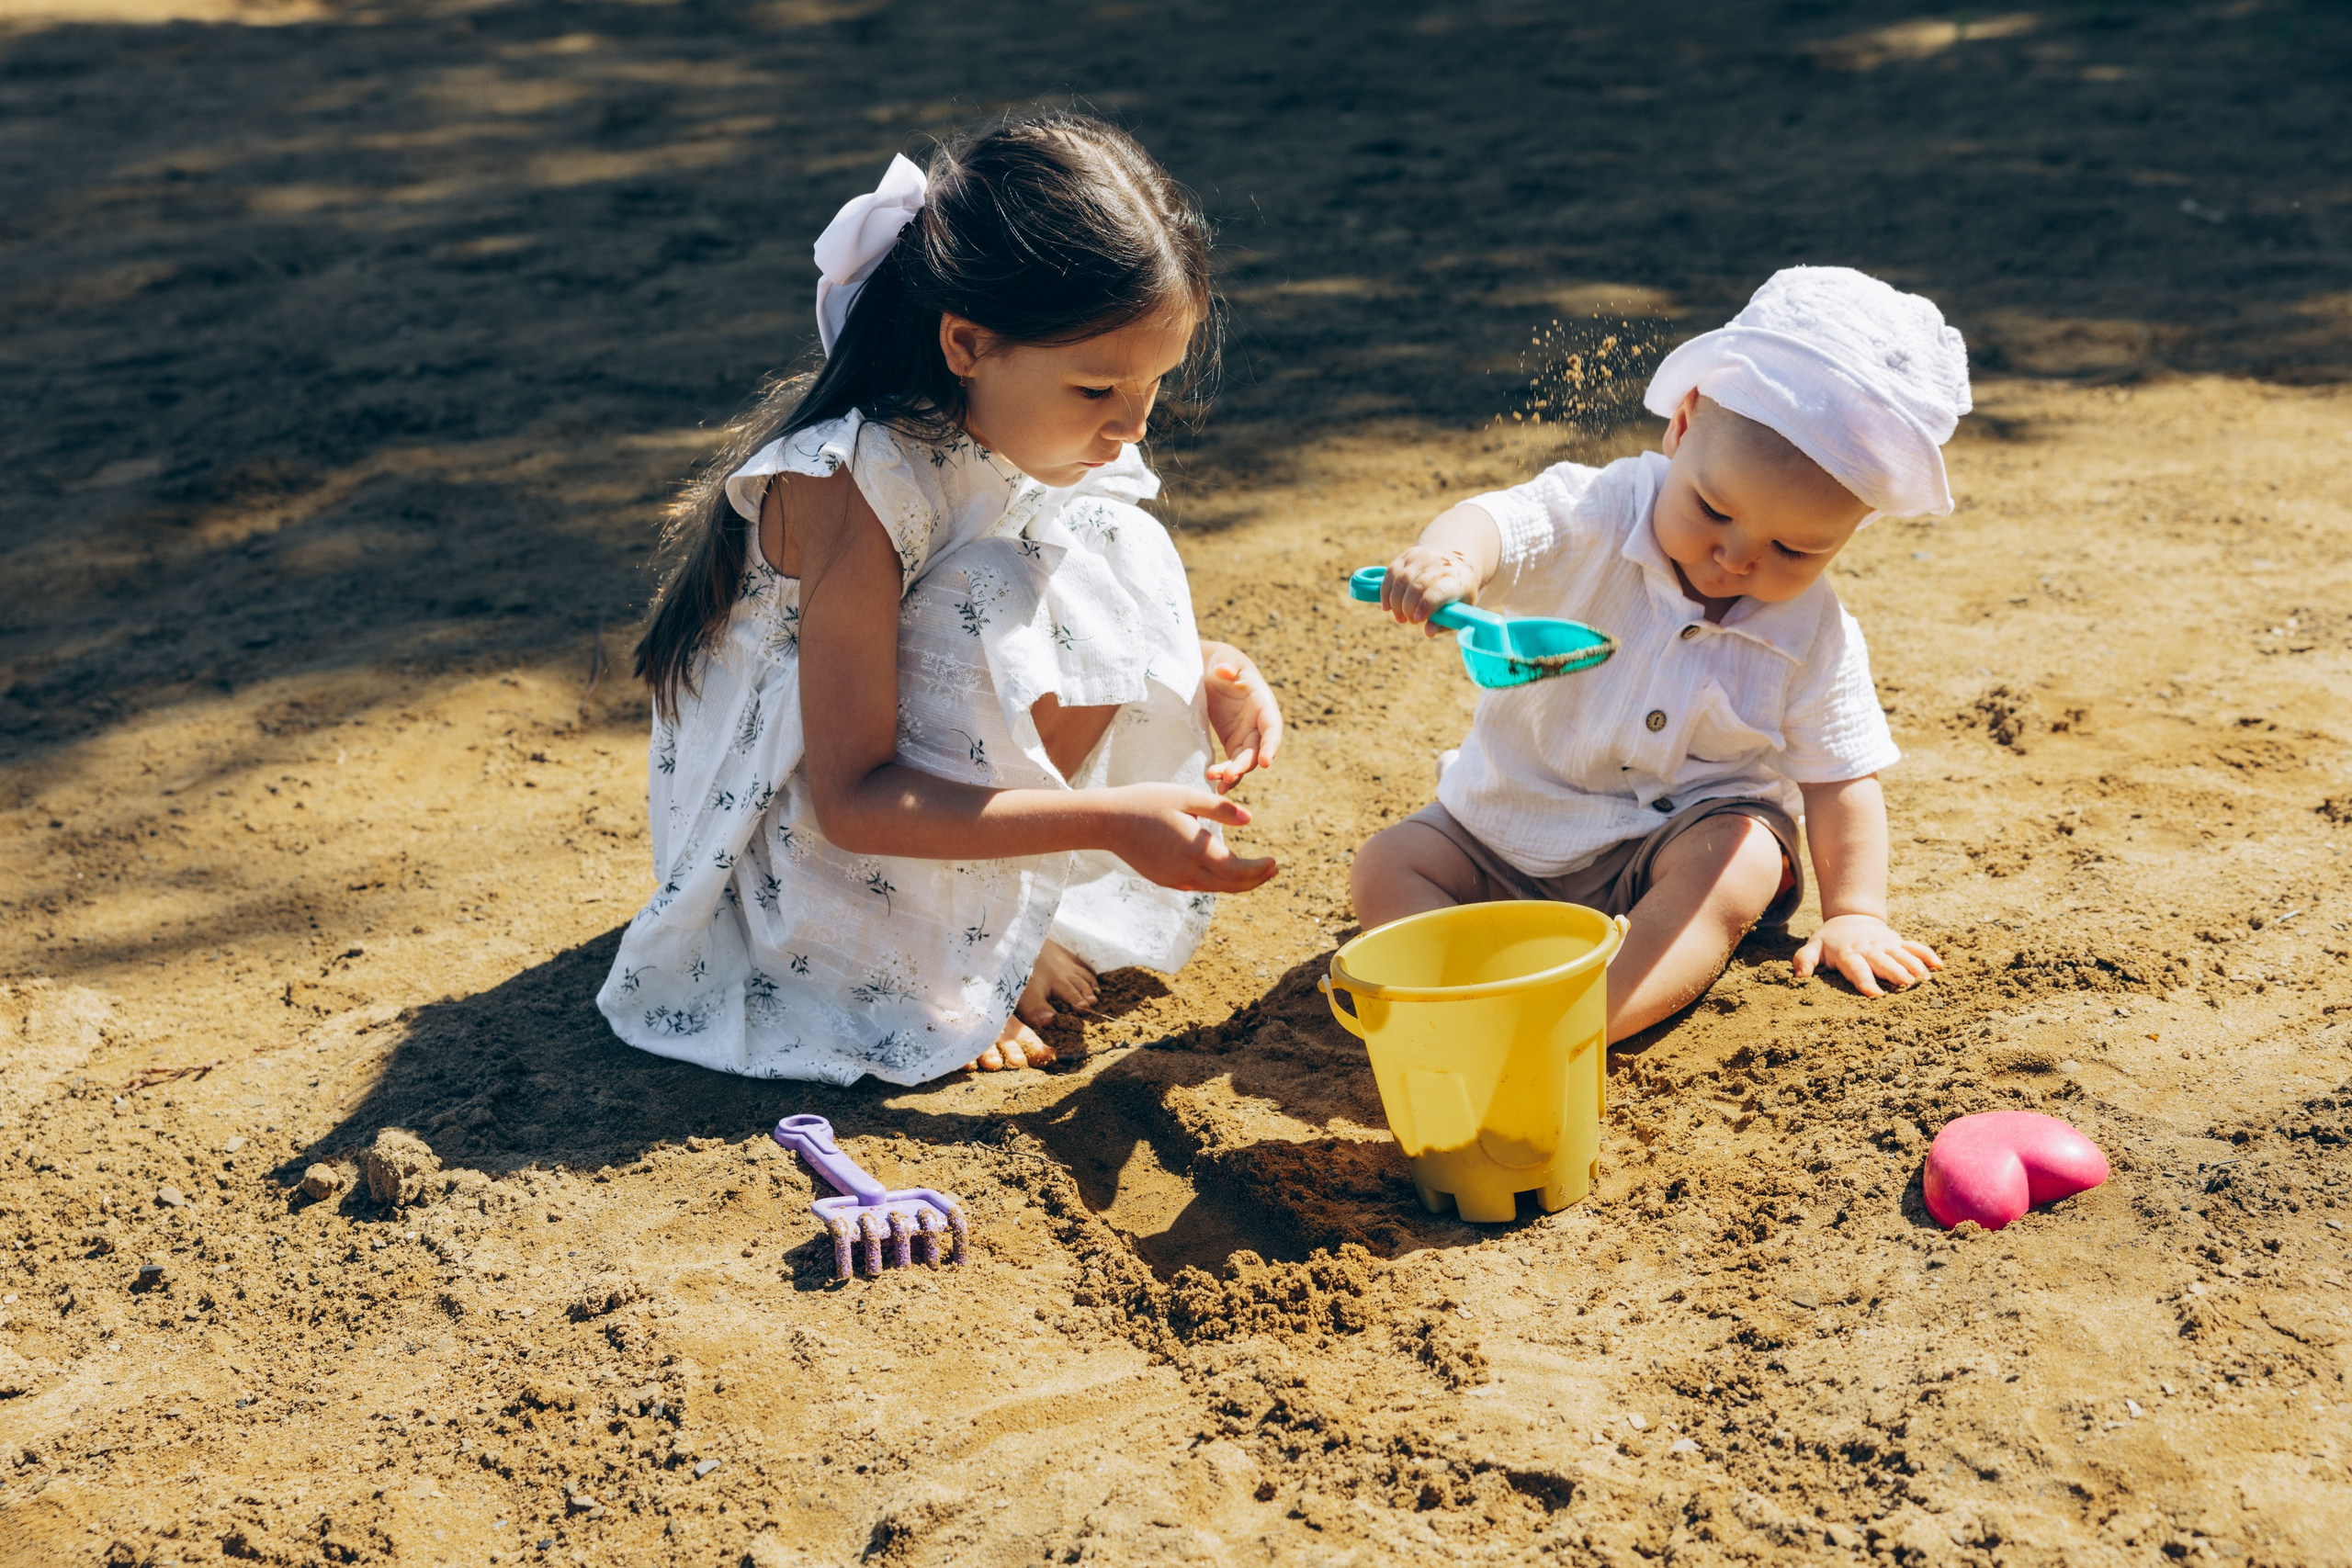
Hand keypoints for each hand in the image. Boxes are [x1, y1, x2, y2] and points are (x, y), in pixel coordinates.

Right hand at [1099, 784, 1277, 893]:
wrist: (1108, 821)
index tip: (1274, 862)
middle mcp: (1186, 870)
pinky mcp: (1166, 879)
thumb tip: (1250, 819)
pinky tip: (1226, 871)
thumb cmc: (1148, 801)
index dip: (1258, 870)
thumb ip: (1220, 808)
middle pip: (1230, 885)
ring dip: (1239, 883)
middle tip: (1273, 870)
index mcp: (1195, 848)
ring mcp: (1175, 878)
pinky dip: (1218, 881)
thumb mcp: (1186, 796)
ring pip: (1215, 888)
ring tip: (1257, 873)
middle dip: (1255, 880)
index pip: (1236, 870)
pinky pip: (1199, 885)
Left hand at [1201, 643, 1282, 793]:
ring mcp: (1246, 735)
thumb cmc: (1223, 662)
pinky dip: (1227, 776)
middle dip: (1244, 765)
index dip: (1271, 745)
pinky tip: (1216, 789)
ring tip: (1218, 783)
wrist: (1212, 670)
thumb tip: (1224, 671)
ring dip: (1234, 774)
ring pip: (1245, 761)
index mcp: (1263, 703)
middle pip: (1257, 750)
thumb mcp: (1224, 658)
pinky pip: (1233, 763)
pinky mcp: (1233, 743)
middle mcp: (1259, 724)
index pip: (1272, 727)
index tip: (1265, 761)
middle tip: (1228, 776)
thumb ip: (1226, 664)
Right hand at [1380, 544, 1484, 635]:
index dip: (1424, 606)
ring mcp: (1423, 556)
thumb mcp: (1458, 611)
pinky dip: (1386, 591)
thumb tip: (1428, 632)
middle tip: (1407, 621)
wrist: (1456, 564)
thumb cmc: (1457, 595)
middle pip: (1416, 586)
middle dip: (1407, 608)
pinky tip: (1388, 606)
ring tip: (1399, 616)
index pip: (1437, 592)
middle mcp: (1440, 564)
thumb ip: (1443, 623)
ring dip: (1395, 602)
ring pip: (1400, 579)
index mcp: (1456, 581)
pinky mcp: (1409, 554)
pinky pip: (1391, 572)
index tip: (1417, 620)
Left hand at [1795, 914, 1942, 997]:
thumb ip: (1804, 960)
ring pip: (1902, 954)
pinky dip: (1927, 955)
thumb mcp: (1813, 947)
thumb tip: (1799, 977)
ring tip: (1924, 979)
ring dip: (1914, 966)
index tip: (1875, 994)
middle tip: (1907, 986)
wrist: (1849, 918)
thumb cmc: (1830, 940)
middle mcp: (1869, 948)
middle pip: (1884, 961)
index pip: (1857, 968)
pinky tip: (1939, 966)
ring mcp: (1886, 944)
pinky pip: (1915, 947)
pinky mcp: (1897, 941)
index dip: (1865, 980)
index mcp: (1848, 953)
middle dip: (1895, 973)